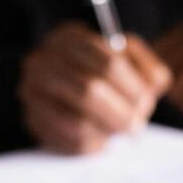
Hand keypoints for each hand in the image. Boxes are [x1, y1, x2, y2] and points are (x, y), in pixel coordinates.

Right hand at [18, 21, 170, 153]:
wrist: (64, 84)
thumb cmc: (104, 72)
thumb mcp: (129, 59)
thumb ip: (146, 68)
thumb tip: (151, 89)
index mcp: (68, 37)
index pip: (108, 64)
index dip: (132, 88)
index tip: (146, 103)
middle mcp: (42, 61)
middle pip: (90, 91)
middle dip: (121, 113)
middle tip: (136, 126)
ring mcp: (31, 92)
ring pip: (77, 122)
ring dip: (107, 132)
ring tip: (120, 133)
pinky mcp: (31, 120)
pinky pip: (66, 142)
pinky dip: (92, 145)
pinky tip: (102, 141)